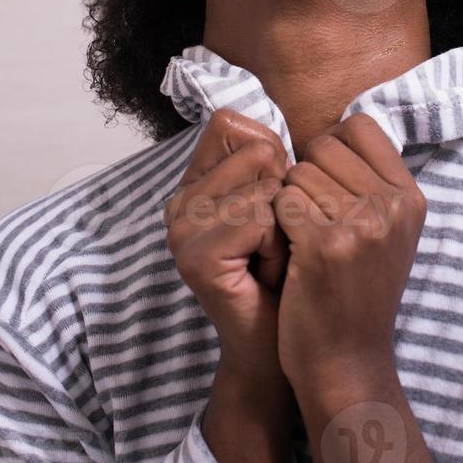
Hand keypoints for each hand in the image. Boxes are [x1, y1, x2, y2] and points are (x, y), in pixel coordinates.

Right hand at [163, 107, 291, 379]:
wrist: (279, 340)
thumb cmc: (284, 266)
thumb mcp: (275, 199)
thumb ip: (265, 159)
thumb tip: (268, 141)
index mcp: (193, 182)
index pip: (229, 123)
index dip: (268, 154)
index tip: (268, 200)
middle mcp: (179, 201)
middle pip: (256, 152)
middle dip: (282, 194)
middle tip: (271, 238)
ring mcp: (181, 230)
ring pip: (264, 189)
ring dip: (284, 226)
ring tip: (270, 258)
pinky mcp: (196, 258)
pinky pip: (260, 220)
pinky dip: (278, 247)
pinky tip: (267, 273)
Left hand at [273, 113, 426, 389]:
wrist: (347, 362)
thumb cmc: (355, 290)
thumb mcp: (386, 231)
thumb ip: (371, 180)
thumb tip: (339, 127)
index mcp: (411, 197)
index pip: (359, 126)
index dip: (331, 148)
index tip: (327, 184)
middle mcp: (394, 206)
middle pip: (323, 146)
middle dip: (306, 176)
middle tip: (313, 220)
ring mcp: (363, 225)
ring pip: (298, 172)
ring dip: (289, 201)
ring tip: (304, 240)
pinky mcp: (326, 246)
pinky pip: (282, 201)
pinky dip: (276, 223)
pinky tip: (289, 254)